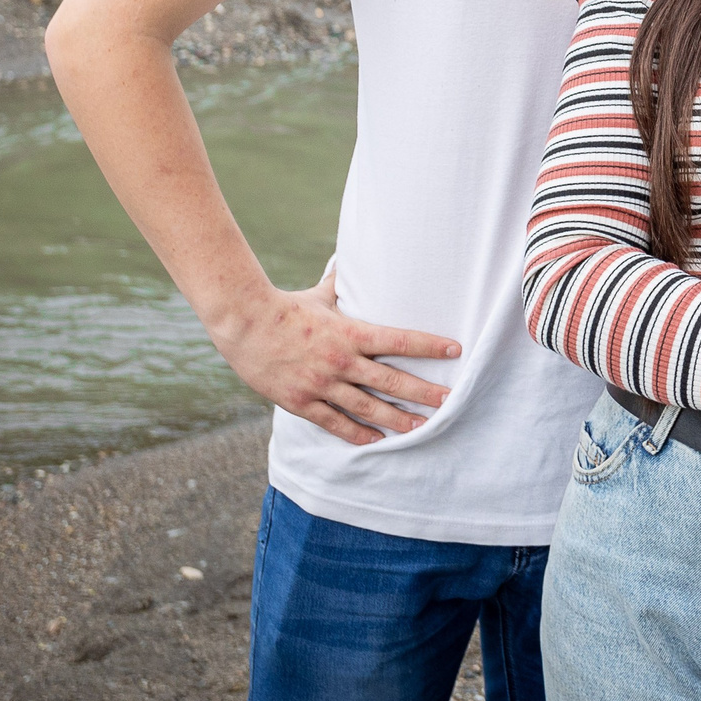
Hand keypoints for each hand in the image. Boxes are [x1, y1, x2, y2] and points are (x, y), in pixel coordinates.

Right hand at [209, 265, 460, 444]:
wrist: (243, 323)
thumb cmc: (286, 306)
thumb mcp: (321, 294)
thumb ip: (343, 283)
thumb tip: (354, 260)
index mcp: (351, 333)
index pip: (400, 340)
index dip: (430, 346)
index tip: (456, 350)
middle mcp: (341, 361)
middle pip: (391, 381)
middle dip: (424, 393)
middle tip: (450, 402)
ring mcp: (321, 384)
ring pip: (367, 408)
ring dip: (397, 419)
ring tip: (421, 428)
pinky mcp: (301, 402)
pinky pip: (334, 423)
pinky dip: (356, 434)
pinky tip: (375, 441)